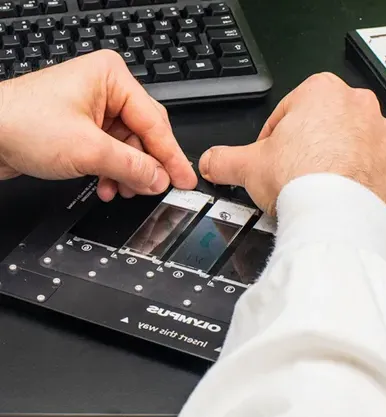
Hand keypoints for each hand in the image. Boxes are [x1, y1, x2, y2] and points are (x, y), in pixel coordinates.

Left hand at [0, 50, 196, 200]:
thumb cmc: (21, 123)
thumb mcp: (88, 149)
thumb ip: (132, 166)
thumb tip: (160, 178)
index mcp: (112, 78)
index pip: (154, 122)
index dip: (171, 156)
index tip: (184, 179)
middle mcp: (106, 90)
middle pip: (144, 135)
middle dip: (147, 166)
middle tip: (157, 188)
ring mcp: (95, 110)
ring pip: (129, 148)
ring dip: (128, 173)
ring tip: (122, 190)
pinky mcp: (85, 128)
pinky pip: (112, 153)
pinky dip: (112, 173)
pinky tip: (106, 186)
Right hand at [199, 73, 385, 214]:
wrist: (338, 216)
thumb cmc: (301, 181)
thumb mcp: (248, 167)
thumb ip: (224, 159)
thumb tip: (210, 162)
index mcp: (320, 93)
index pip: (287, 115)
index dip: (273, 141)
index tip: (271, 160)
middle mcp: (358, 106)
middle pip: (322, 128)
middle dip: (307, 150)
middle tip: (294, 177)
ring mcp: (383, 135)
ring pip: (352, 147)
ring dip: (337, 164)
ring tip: (319, 190)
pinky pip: (378, 169)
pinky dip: (363, 181)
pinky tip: (345, 197)